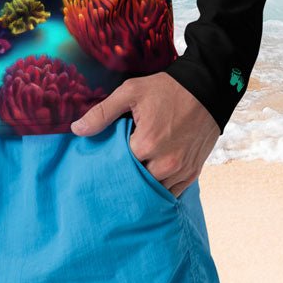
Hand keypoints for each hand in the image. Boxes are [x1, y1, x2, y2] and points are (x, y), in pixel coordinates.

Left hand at [70, 71, 219, 197]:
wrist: (206, 90)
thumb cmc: (166, 89)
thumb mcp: (131, 92)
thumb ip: (103, 112)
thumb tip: (76, 129)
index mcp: (146, 143)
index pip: (117, 164)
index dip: (109, 159)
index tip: (105, 154)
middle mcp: (164, 162)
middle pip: (135, 181)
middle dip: (125, 174)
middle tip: (116, 165)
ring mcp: (180, 170)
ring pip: (153, 190)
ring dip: (143, 182)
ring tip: (133, 170)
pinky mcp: (192, 173)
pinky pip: (171, 193)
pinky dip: (160, 188)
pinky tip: (151, 176)